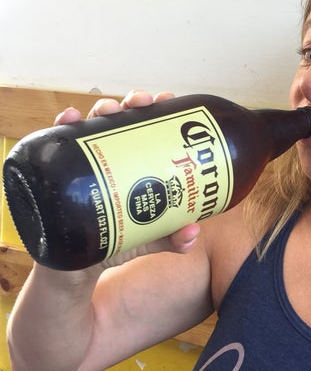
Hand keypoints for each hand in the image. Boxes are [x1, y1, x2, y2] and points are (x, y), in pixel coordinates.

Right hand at [53, 89, 200, 272]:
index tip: (168, 100)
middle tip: (141, 102)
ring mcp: (85, 164)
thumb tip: (193, 232)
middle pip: (123, 121)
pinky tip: (70, 119)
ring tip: (109, 109)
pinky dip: (63, 127)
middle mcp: (112, 158)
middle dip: (132, 103)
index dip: (158, 111)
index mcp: (135, 166)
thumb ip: (170, 238)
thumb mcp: (146, 238)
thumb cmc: (114, 242)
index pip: (148, 131)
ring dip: (102, 109)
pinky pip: (58, 145)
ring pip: (93, 127)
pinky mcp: (59, 173)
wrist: (75, 270)